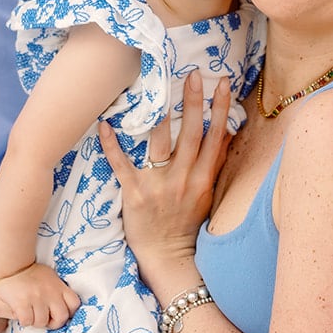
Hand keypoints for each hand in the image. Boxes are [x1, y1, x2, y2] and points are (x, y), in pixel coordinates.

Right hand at [0, 262, 80, 329]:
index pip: (74, 304)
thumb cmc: (30, 273)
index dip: (69, 312)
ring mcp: (37, 298)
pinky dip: (24, 321)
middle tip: (45, 319)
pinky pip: (27, 321)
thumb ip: (57, 290)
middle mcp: (50, 292)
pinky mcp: (22, 303)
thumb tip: (61, 305)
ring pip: (42, 322)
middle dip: (53, 323)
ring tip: (30, 314)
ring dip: (35, 322)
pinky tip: (21, 313)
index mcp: (59, 286)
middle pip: (61, 317)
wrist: (11, 266)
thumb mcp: (49, 277)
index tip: (60, 313)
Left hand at [98, 71, 231, 295]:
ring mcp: (160, 186)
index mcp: (204, 178)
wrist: (169, 257)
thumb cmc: (186, 223)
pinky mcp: (136, 194)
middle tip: (191, 75)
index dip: (220, 109)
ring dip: (158, 116)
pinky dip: (113, 145)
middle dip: (193, 103)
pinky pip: (122, 165)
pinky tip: (105, 125)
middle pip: (191, 134)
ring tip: (155, 89)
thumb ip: (215, 163)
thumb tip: (226, 133)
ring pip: (160, 143)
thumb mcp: (207, 193)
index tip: (223, 83)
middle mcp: (185, 179)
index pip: (216, 136)